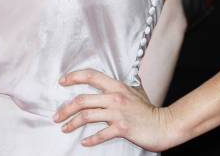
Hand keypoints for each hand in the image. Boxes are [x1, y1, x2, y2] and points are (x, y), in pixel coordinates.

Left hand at [54, 68, 174, 149]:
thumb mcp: (136, 90)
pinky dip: (90, 139)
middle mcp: (115, 97)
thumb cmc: (149, 109)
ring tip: (64, 128)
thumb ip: (124, 84)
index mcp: (116, 85)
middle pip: (82, 99)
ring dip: (72, 123)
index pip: (91, 76)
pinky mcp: (121, 128)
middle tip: (56, 115)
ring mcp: (117, 112)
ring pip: (87, 116)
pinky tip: (84, 142)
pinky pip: (101, 134)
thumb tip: (121, 77)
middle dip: (65, 108)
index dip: (74, 77)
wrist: (163, 124)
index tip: (62, 81)